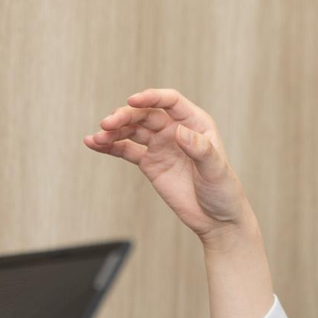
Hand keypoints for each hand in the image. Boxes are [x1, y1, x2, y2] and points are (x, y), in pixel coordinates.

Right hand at [84, 89, 252, 241]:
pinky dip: (110, 146)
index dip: (151, 98)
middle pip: (146, 114)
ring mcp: (161, 145)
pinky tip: (94, 144)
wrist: (216, 219)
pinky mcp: (149, 162)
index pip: (170, 102)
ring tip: (97, 137)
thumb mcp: (216, 170)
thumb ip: (200, 149)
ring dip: (114, 131)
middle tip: (107, 124)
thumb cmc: (223, 191)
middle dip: (125, 116)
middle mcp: (176, 129)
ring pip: (133, 130)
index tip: (133, 100)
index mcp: (196, 123)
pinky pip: (126, 149)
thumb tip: (180, 131)